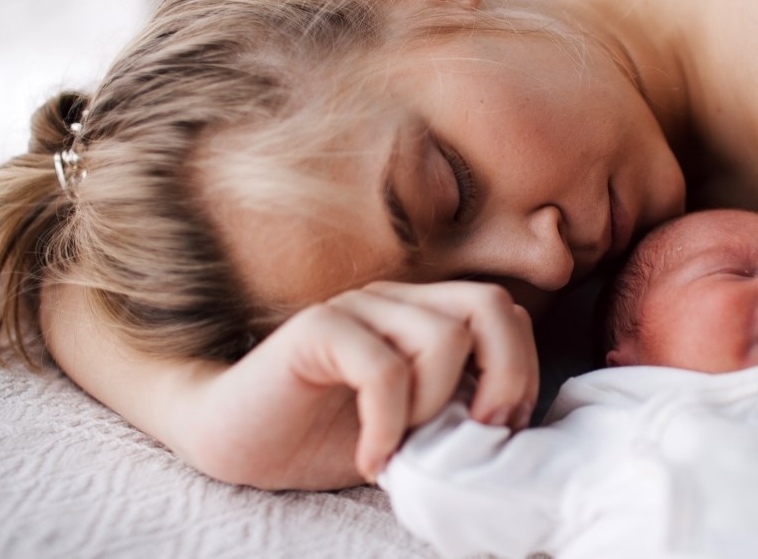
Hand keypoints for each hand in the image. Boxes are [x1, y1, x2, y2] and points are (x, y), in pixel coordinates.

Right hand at [176, 281, 538, 489]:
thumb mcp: (416, 426)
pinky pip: (383, 369)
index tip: (500, 428)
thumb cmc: (328, 436)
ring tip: (403, 447)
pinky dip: (389, 424)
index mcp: (426, 314)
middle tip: (479, 431)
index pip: (504, 313)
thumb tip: (517, 423)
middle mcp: (397, 300)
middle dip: (506, 374)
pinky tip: (372, 457)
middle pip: (490, 305)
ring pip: (443, 337)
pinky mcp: (317, 327)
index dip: (520, 370)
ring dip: (436, 406)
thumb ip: (461, 408)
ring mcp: (358, 307)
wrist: (238, 442)